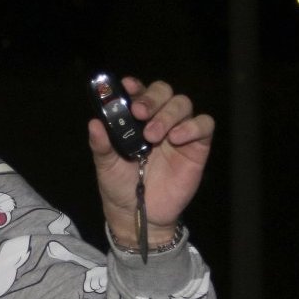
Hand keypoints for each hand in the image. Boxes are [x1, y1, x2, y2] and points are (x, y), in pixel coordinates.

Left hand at [89, 77, 212, 246]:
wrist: (139, 212)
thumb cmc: (120, 184)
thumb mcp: (105, 165)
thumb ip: (101, 144)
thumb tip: (94, 123)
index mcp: (135, 118)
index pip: (139, 92)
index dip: (135, 86)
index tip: (127, 87)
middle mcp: (158, 119)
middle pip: (164, 92)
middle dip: (152, 98)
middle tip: (139, 113)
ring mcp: (179, 131)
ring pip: (183, 104)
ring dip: (168, 114)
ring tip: (152, 136)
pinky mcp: (197, 146)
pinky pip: (205, 124)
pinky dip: (192, 126)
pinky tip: (176, 139)